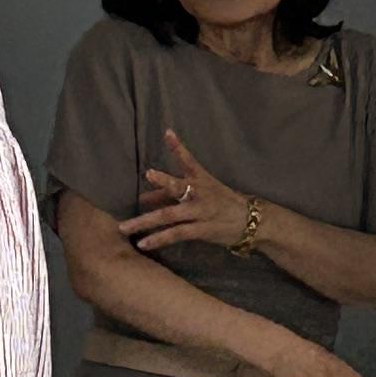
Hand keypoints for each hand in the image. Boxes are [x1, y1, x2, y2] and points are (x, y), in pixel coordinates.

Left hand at [122, 129, 262, 258]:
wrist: (251, 221)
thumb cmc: (221, 204)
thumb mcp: (200, 192)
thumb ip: (170, 195)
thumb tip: (142, 197)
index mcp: (200, 180)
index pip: (189, 160)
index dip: (178, 147)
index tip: (167, 133)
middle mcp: (200, 193)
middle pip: (178, 186)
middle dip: (163, 181)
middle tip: (148, 174)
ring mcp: (200, 211)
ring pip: (169, 215)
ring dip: (145, 221)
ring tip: (124, 227)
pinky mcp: (201, 229)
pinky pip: (176, 234)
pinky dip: (158, 238)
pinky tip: (143, 243)